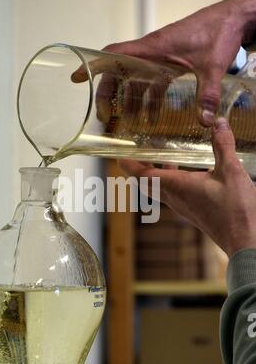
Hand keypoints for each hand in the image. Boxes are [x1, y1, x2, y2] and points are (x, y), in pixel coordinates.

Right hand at [74, 0, 255, 126]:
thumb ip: (207, 94)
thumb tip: (204, 121)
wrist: (234, 17)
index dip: (93, 66)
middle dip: (110, 96)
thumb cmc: (218, 31)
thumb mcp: (213, 66)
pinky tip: (152, 117)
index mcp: (152, 49)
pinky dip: (150, 100)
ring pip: (136, 81)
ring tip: (129, 125)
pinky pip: (152, 83)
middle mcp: (151, 54)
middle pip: (120, 73)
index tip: (77, 77)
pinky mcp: (170, 63)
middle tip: (104, 117)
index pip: (114, 55)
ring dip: (131, 102)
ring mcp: (159, 58)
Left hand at [119, 118, 255, 256]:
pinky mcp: (191, 210)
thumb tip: (218, 123)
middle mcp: (174, 198)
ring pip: (159, 188)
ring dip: (156, 173)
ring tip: (160, 156)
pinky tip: (186, 171)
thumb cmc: (236, 211)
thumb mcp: (231, 172)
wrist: (244, 240)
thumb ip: (223, 146)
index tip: (120, 155)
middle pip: (146, 183)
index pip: (143, 176)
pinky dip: (171, 180)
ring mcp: (182, 206)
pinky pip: (173, 193)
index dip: (129, 165)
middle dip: (139, 168)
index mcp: (177, 187)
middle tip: (137, 152)